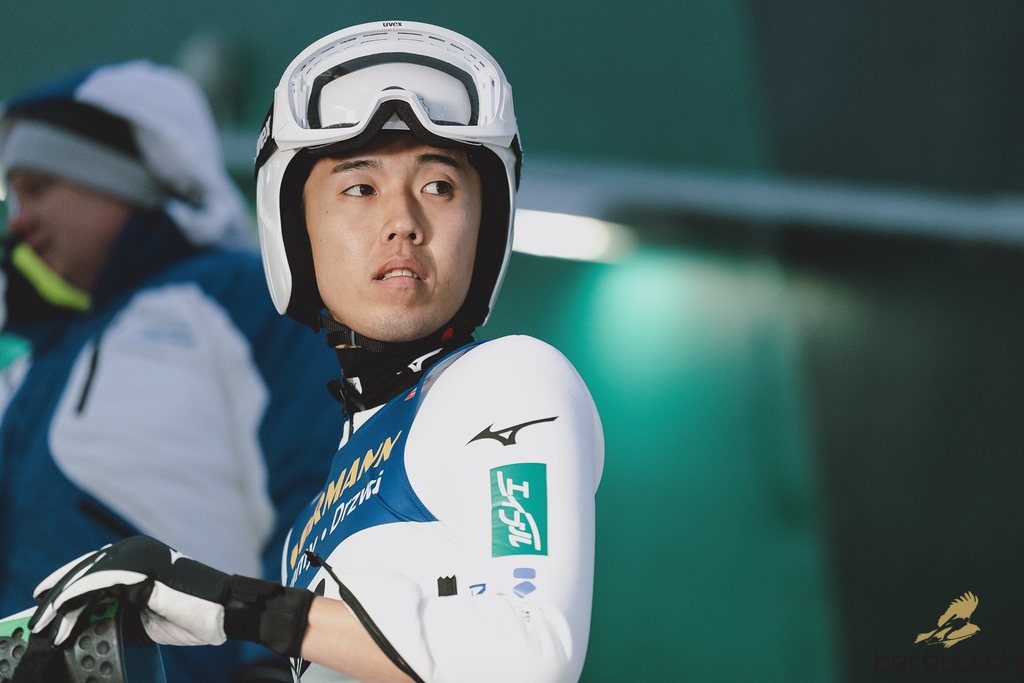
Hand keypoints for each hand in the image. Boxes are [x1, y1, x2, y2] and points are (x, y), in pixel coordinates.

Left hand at [29, 535, 313, 656]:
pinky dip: (75, 600)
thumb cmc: (195, 615)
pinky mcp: (140, 569)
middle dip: (58, 593)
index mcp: (143, 556)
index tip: (49, 601)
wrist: (226, 611)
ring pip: (86, 575)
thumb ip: (122, 611)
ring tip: (46, 624)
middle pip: (86, 568)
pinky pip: (96, 583)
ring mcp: (139, 556)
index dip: (69, 583)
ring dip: (61, 602)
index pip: (97, 566)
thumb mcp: (149, 616)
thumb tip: (89, 621)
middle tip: (40, 616)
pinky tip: (62, 616)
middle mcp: (138, 550)